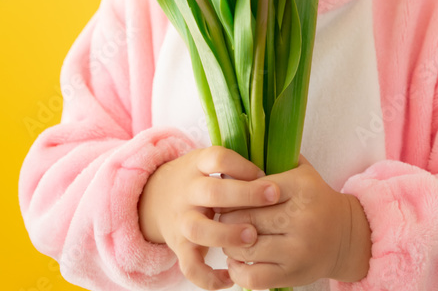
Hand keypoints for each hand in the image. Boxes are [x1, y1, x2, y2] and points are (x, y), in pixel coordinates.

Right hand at [137, 146, 280, 290]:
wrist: (156, 197)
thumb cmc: (199, 178)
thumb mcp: (209, 163)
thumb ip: (237, 165)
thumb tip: (280, 164)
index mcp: (197, 165)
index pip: (218, 158)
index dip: (242, 165)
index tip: (265, 174)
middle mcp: (187, 191)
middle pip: (211, 192)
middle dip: (243, 195)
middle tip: (273, 197)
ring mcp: (181, 220)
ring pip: (198, 229)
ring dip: (226, 234)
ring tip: (253, 237)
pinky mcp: (178, 246)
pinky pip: (190, 266)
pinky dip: (208, 278)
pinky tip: (230, 278)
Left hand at [218, 155, 371, 288]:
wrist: (345, 236)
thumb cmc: (316, 198)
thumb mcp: (303, 171)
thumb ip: (276, 157)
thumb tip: (239, 143)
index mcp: (300, 188)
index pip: (256, 188)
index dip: (234, 191)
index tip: (223, 191)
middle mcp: (300, 219)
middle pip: (247, 217)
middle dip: (226, 216)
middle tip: (218, 213)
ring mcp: (296, 250)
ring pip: (246, 247)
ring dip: (229, 242)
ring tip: (227, 234)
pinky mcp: (291, 275)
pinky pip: (252, 276)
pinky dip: (237, 270)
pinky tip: (235, 259)